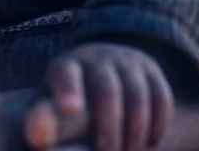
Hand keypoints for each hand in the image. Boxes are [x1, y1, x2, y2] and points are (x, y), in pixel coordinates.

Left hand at [24, 42, 173, 150]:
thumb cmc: (65, 110)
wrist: (96, 81)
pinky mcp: (150, 69)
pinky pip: (161, 97)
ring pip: (137, 96)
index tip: (70, 110)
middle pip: (107, 91)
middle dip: (109, 131)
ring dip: (135, 134)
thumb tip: (36, 135)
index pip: (64, 73)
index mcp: (64, 67)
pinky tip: (148, 144)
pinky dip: (157, 126)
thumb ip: (42, 124)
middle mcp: (95, 57)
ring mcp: (125, 60)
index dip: (68, 89)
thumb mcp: (48, 113)